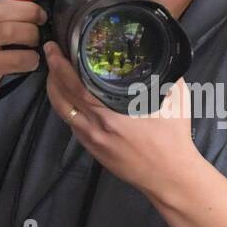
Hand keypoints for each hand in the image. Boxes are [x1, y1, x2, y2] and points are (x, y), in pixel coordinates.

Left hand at [43, 41, 199, 194]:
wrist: (169, 177)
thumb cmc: (173, 139)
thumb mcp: (175, 101)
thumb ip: (165, 75)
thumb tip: (161, 54)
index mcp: (112, 115)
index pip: (75, 87)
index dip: (60, 67)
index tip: (54, 49)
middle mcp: (96, 128)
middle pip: (61, 99)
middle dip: (52, 74)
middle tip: (51, 54)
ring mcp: (93, 142)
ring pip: (63, 113)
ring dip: (55, 92)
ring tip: (56, 73)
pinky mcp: (94, 151)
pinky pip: (73, 126)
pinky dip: (68, 108)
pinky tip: (72, 99)